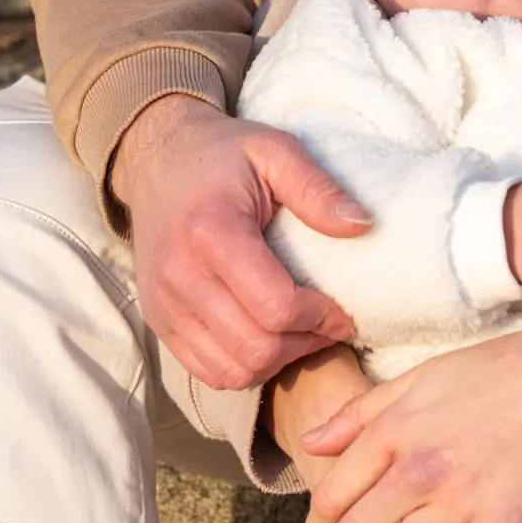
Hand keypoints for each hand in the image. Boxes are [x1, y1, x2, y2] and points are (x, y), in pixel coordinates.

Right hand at [111, 94, 373, 390]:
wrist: (157, 160)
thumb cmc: (224, 155)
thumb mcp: (275, 150)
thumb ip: (317, 188)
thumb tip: (363, 225)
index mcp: (212, 232)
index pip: (275, 305)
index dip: (320, 317)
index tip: (345, 308)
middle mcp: (180, 276)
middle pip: (255, 347)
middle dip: (305, 343)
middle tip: (331, 325)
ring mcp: (164, 305)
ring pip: (232, 370)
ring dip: (278, 362)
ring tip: (304, 334)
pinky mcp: (158, 322)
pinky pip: (207, 371)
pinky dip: (245, 367)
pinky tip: (270, 339)